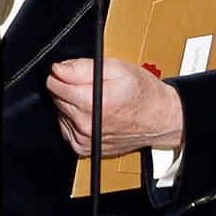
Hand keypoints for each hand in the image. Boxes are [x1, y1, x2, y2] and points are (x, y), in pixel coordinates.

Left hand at [46, 57, 184, 157]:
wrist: (159, 118)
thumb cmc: (142, 93)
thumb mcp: (116, 68)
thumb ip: (82, 68)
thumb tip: (58, 69)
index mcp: (94, 103)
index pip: (55, 84)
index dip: (62, 73)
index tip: (72, 72)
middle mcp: (87, 125)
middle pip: (56, 98)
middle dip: (68, 88)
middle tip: (89, 85)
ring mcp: (85, 139)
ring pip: (60, 112)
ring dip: (71, 104)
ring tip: (94, 100)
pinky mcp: (84, 148)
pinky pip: (66, 128)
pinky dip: (74, 120)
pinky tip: (91, 113)